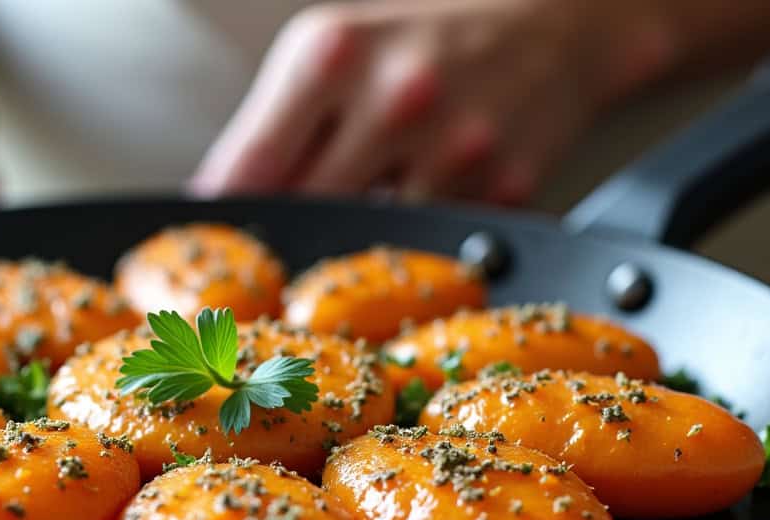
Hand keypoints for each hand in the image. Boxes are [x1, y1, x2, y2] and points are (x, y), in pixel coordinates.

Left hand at [190, 0, 675, 205]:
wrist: (558, 22)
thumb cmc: (429, 33)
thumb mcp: (338, 48)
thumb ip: (280, 122)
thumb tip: (221, 203)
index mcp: (333, 54)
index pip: (247, 167)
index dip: (223, 216)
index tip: (211, 244)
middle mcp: (394, 99)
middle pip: (304, 212)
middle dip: (289, 233)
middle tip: (282, 246)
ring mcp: (455, 149)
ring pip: (370, 242)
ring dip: (356, 243)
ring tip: (368, 211)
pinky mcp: (504, 192)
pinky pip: (433, 244)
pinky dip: (415, 240)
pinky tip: (422, 205)